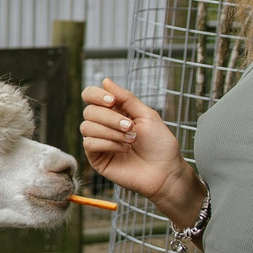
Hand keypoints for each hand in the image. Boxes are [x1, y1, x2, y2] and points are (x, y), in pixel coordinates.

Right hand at [80, 81, 201, 225]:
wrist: (165, 172)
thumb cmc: (160, 145)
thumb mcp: (147, 115)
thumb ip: (126, 98)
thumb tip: (105, 80)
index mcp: (114, 112)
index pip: (91, 96)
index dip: (96, 95)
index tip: (113, 101)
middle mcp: (103, 125)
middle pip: (89, 111)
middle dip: (110, 118)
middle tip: (131, 127)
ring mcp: (99, 142)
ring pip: (87, 127)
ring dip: (111, 132)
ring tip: (131, 140)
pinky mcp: (96, 158)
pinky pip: (89, 144)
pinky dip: (108, 144)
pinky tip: (124, 150)